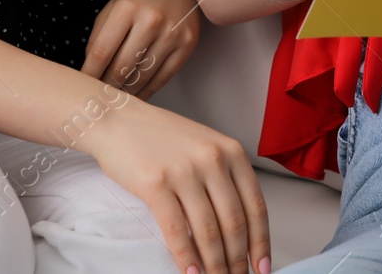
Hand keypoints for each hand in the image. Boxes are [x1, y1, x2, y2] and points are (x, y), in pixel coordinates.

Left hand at [81, 0, 200, 99]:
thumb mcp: (113, 7)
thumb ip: (99, 37)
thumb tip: (92, 72)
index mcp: (126, 8)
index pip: (101, 51)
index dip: (90, 74)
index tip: (83, 88)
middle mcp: (151, 20)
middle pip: (122, 67)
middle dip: (107, 87)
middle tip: (99, 99)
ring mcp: (172, 32)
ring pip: (143, 76)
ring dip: (127, 92)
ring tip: (117, 97)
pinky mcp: (188, 43)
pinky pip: (164, 76)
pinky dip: (148, 90)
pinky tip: (138, 93)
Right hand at [81, 93, 270, 273]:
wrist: (119, 121)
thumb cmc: (163, 139)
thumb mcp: (206, 149)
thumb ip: (226, 180)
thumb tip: (241, 230)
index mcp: (232, 152)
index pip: (256, 206)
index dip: (261, 243)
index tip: (262, 267)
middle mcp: (213, 160)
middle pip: (234, 223)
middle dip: (237, 260)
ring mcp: (185, 171)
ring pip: (208, 231)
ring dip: (214, 264)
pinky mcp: (155, 184)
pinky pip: (175, 230)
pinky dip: (185, 258)